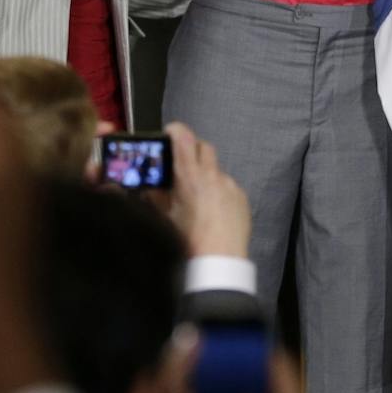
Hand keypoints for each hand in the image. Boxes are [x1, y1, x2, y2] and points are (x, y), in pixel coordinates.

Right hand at [161, 122, 250, 259]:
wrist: (218, 262)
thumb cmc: (189, 242)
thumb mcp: (165, 217)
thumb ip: (156, 197)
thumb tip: (150, 186)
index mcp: (191, 177)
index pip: (184, 138)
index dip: (175, 130)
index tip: (170, 133)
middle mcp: (213, 176)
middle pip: (204, 147)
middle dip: (192, 152)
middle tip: (181, 166)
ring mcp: (230, 186)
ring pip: (216, 169)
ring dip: (206, 175)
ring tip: (197, 197)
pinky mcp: (241, 198)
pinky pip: (228, 186)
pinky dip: (219, 192)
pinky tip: (212, 211)